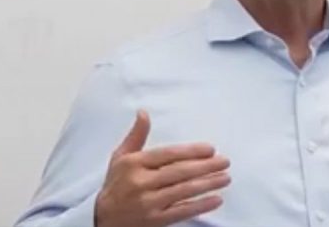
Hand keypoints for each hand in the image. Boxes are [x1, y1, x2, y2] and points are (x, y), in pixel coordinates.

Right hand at [94, 110, 230, 226]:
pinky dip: (201, 205)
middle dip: (206, 166)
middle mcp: (140, 182)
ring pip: (184, 191)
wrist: (103, 220)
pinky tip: (216, 199)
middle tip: (225, 161)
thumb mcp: (121, 158)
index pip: (168, 154)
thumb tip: (143, 112)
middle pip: (179, 172)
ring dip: (208, 184)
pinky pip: (182, 211)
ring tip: (225, 178)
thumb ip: (136, 135)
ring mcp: (148, 203)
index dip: (191, 151)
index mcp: (134, 164)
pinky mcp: (154, 221)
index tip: (211, 149)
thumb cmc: (116, 185)